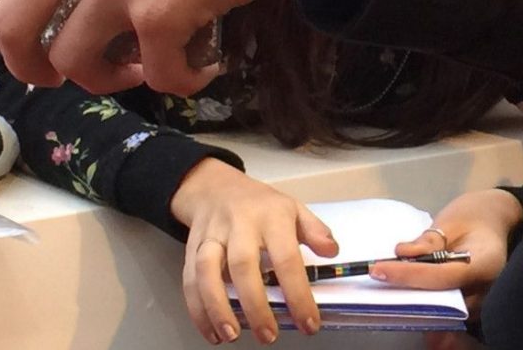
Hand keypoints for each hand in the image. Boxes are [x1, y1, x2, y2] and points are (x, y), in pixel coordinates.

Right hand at [171, 159, 338, 344]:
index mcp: (271, 216)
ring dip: (218, 307)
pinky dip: (197, 309)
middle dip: (255, 305)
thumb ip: (314, 230)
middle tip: (268, 335)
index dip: (298, 293)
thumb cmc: (258, 204)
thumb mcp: (293, 208)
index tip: (308, 322)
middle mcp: (239, 224)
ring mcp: (212, 235)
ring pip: (208, 271)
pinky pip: (190, 280)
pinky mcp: (191, 248)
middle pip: (243, 265)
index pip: (287, 257)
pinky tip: (211, 330)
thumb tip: (332, 252)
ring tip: (231, 335)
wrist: (216, 187)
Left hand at [369, 189, 522, 319]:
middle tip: (380, 279)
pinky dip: (426, 301)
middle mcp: (487, 288)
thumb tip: (401, 254)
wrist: (495, 219)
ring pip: (444, 311)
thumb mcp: (451, 220)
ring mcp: (482, 300)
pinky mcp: (472, 305)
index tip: (379, 270)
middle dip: (410, 294)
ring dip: (416, 299)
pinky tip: (405, 288)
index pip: (443, 276)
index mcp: (486, 262)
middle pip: (443, 301)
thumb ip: (429, 241)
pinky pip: (447, 310)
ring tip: (389, 282)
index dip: (410, 275)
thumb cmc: (475, 215)